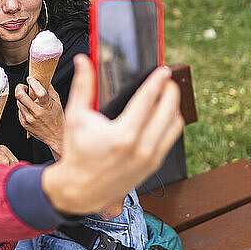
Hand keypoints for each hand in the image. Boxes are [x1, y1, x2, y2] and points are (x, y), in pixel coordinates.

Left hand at [15, 79, 64, 156]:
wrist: (56, 136)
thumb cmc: (57, 118)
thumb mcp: (57, 102)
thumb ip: (49, 89)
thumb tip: (43, 78)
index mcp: (46, 106)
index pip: (38, 91)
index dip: (33, 82)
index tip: (30, 79)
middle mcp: (36, 113)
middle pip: (20, 96)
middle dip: (19, 88)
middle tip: (23, 87)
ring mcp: (29, 119)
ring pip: (18, 102)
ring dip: (22, 98)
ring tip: (29, 99)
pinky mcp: (24, 123)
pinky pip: (19, 110)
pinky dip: (23, 107)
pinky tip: (30, 109)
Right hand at [42, 55, 183, 215]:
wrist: (80, 189)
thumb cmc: (77, 151)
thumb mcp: (75, 117)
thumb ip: (82, 86)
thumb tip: (84, 60)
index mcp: (122, 135)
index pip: (147, 100)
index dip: (157, 82)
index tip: (163, 70)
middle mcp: (141, 148)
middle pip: (168, 111)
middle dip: (170, 91)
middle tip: (166, 80)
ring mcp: (150, 158)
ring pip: (175, 125)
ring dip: (173, 107)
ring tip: (166, 95)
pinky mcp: (154, 165)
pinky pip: (171, 138)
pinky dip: (170, 123)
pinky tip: (162, 114)